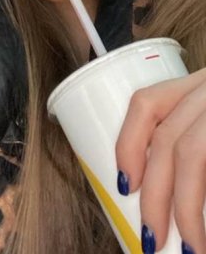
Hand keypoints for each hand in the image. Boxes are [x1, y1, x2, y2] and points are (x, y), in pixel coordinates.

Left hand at [115, 67, 205, 253]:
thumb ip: (193, 138)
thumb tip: (154, 190)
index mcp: (199, 82)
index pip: (147, 102)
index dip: (128, 143)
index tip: (123, 185)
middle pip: (166, 136)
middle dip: (154, 194)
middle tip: (150, 238)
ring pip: (189, 150)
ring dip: (182, 206)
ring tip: (184, 248)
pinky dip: (202, 204)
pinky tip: (202, 236)